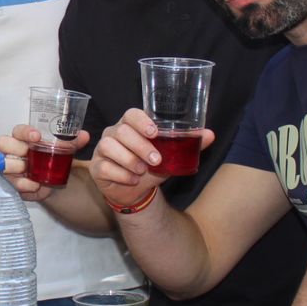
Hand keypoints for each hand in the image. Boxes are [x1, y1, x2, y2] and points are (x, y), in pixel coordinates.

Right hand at [0, 125, 90, 201]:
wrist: (53, 182)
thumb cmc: (53, 160)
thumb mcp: (64, 150)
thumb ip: (73, 142)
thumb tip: (84, 135)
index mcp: (23, 139)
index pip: (18, 130)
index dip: (24, 132)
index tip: (37, 136)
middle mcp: (13, 151)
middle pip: (3, 144)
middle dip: (15, 148)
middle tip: (28, 153)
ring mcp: (10, 168)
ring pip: (4, 164)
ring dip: (17, 167)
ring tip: (30, 170)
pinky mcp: (13, 183)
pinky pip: (13, 183)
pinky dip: (25, 184)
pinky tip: (35, 185)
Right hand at [88, 109, 212, 206]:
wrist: (136, 191)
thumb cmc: (151, 167)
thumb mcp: (171, 156)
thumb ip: (188, 144)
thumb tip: (210, 134)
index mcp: (130, 125)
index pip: (131, 114)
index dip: (141, 121)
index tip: (154, 132)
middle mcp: (113, 134)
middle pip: (121, 131)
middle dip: (140, 146)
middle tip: (156, 160)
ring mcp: (102, 150)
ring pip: (109, 147)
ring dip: (129, 160)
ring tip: (142, 171)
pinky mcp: (96, 167)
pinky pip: (104, 167)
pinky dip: (121, 175)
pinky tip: (133, 180)